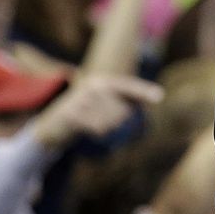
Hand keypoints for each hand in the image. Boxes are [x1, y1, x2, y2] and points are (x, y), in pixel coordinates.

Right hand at [32, 75, 163, 148]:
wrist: (54, 122)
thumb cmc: (87, 113)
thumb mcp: (105, 103)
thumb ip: (128, 100)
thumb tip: (156, 97)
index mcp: (104, 82)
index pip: (128, 86)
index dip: (144, 92)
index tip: (160, 96)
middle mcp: (94, 86)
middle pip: (122, 111)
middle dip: (118, 121)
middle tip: (104, 121)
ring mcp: (82, 99)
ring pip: (110, 122)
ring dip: (107, 128)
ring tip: (96, 124)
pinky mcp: (73, 113)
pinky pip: (97, 128)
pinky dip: (98, 132)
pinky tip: (93, 130)